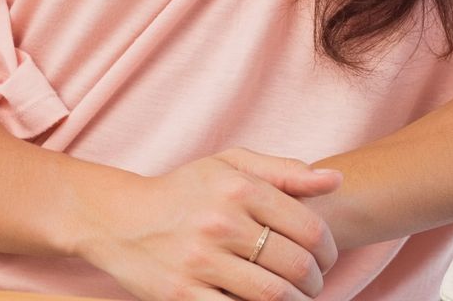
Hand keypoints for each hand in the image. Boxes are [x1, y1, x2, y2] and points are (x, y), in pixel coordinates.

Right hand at [73, 147, 343, 300]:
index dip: (328, 250)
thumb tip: (334, 180)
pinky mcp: (181, 295)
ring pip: (272, 295)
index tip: (325, 258)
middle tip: (313, 283)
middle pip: (295, 265)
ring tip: (294, 298)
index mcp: (238, 189)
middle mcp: (220, 223)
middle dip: (316, 281)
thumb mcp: (230, 165)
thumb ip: (284, 172)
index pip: (310, 228)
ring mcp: (199, 262)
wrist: (118, 218)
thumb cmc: (184, 190)